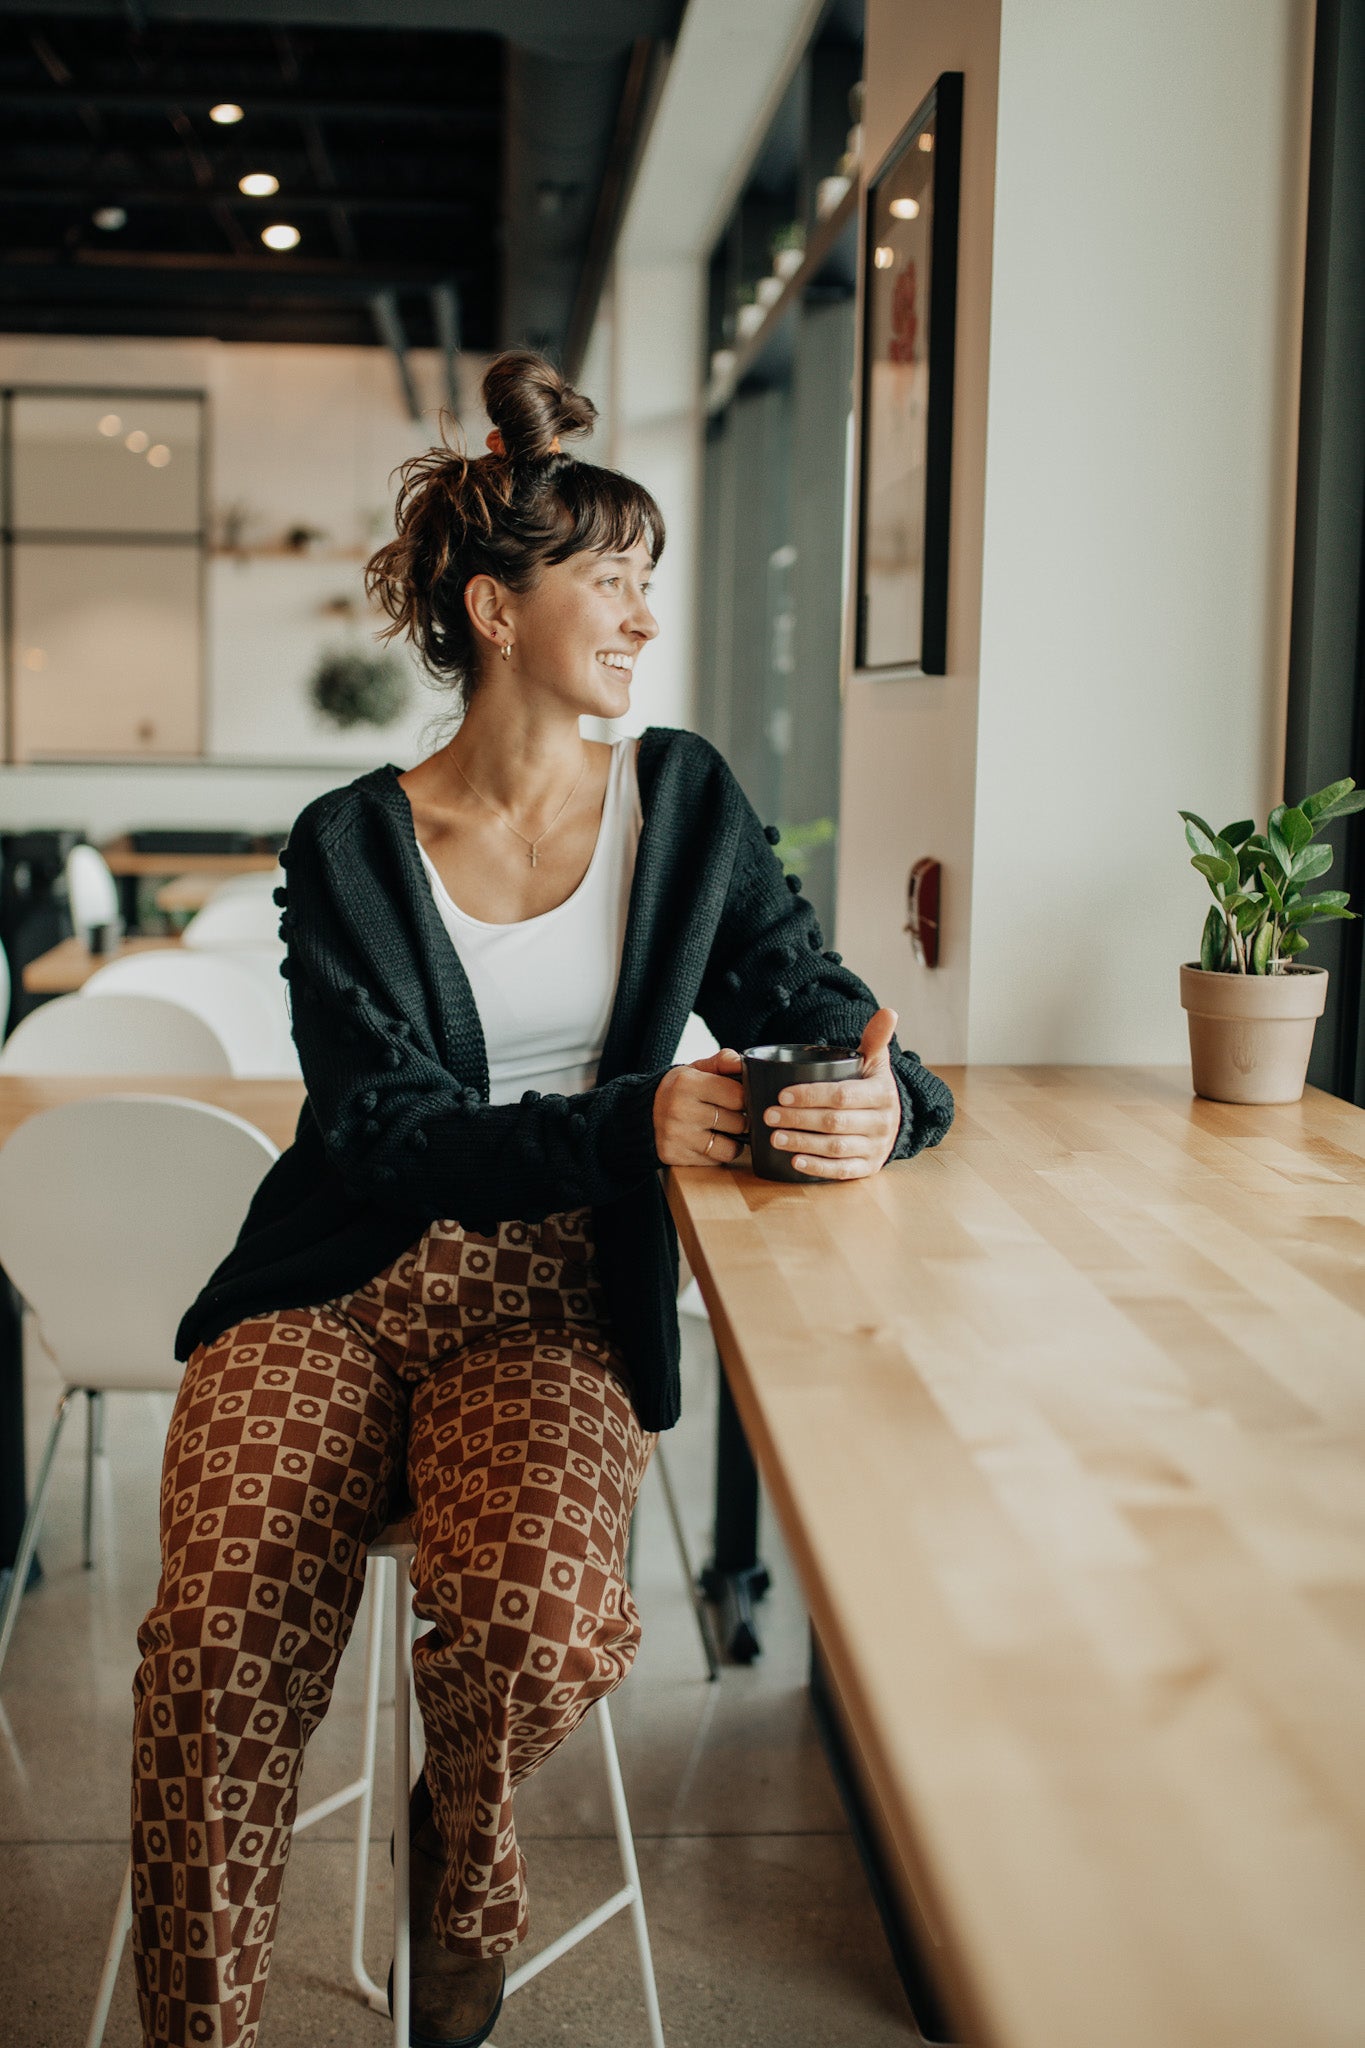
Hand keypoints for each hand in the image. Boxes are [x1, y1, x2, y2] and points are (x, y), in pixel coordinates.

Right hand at [654, 1047, 747, 1166]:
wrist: (643, 1113)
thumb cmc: (678, 1090)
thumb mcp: (696, 1069)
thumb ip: (722, 1062)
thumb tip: (741, 1062)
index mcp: (686, 1083)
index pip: (738, 1095)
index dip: (743, 1097)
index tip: (737, 1098)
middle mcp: (680, 1110)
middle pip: (738, 1123)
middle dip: (739, 1119)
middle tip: (728, 1114)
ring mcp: (677, 1136)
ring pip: (730, 1147)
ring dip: (732, 1141)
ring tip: (721, 1130)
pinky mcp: (675, 1156)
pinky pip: (714, 1161)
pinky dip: (716, 1154)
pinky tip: (707, 1142)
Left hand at [761, 1007, 901, 1179]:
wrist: (892, 1121)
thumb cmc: (870, 1088)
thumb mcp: (875, 1063)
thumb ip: (875, 1039)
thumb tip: (888, 1011)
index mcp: (881, 1093)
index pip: (842, 1095)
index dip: (811, 1095)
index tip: (781, 1094)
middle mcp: (882, 1122)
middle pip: (834, 1122)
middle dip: (798, 1119)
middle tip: (767, 1115)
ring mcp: (876, 1148)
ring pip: (835, 1148)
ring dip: (802, 1143)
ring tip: (774, 1137)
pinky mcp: (868, 1168)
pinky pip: (842, 1171)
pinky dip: (818, 1168)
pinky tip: (795, 1161)